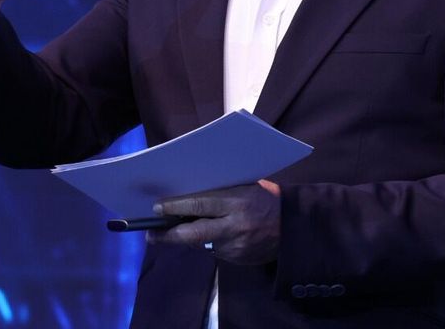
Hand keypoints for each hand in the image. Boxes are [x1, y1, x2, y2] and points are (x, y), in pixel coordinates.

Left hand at [147, 179, 280, 264]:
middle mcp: (235, 225)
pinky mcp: (239, 259)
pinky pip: (215, 252)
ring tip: (172, 233)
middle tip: (150, 234)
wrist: (294, 225)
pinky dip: (208, 244)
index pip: (198, 203)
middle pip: (193, 233)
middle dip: (168, 234)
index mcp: (235, 201)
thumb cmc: (264, 198)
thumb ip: (219, 191)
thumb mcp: (244, 186)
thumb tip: (186, 195)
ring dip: (187, 239)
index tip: (156, 208)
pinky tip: (208, 237)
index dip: (174, 207)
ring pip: (202, 244)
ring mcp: (237, 246)